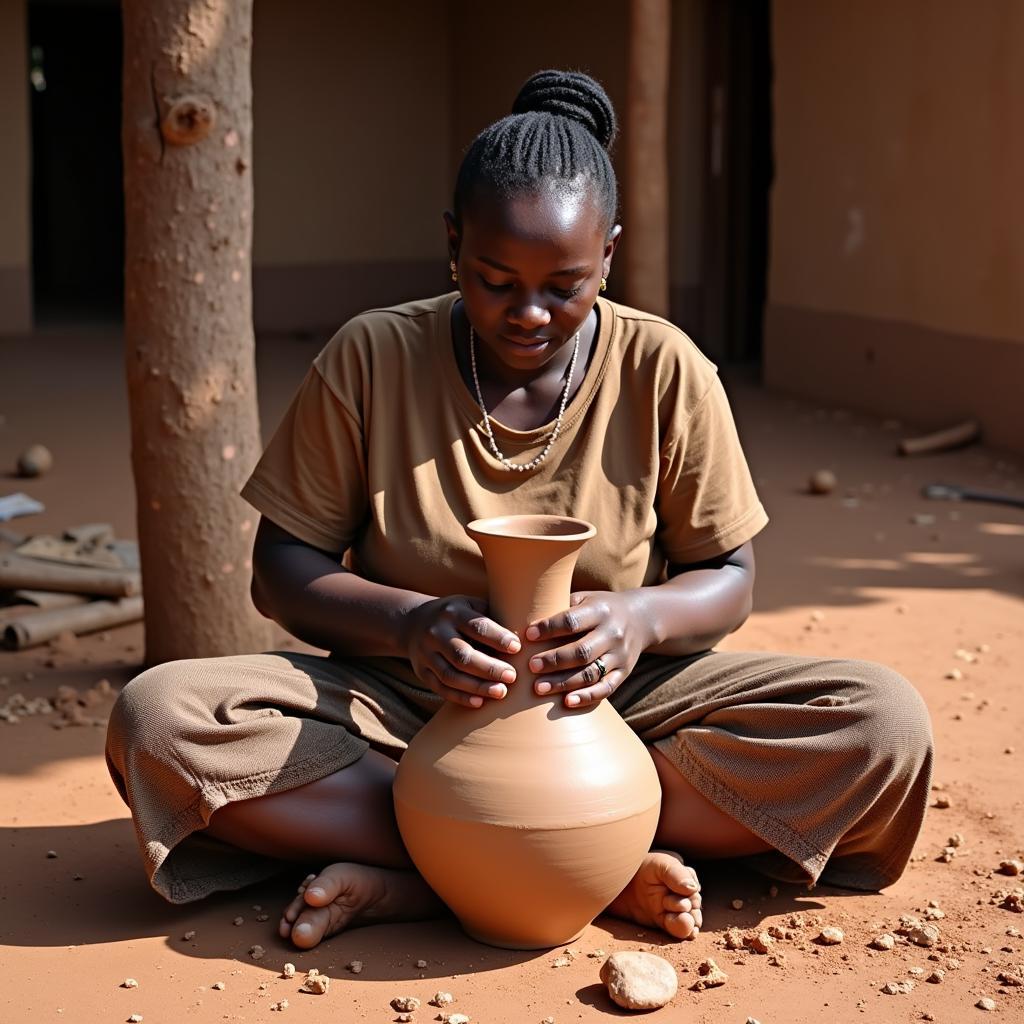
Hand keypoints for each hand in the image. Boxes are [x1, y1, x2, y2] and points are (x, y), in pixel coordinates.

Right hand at [404, 596, 520, 707]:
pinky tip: (480, 702)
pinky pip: (440, 688)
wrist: (414, 622)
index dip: (498, 638)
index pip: (477, 626)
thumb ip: (493, 617)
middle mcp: (436, 632)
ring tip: (501, 692)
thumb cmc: (457, 615)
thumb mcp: (472, 605)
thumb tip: (527, 635)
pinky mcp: (421, 671)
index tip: (517, 648)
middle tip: (513, 676)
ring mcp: (425, 653)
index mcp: (453, 612)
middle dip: (489, 668)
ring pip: (450, 675)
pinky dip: (460, 697)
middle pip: (462, 654)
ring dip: (477, 686)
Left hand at [524, 591, 649, 708]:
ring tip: (538, 688)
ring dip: (563, 683)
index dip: (549, 628)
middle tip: (531, 666)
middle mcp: (613, 633)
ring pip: (591, 673)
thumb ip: (560, 605)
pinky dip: (587, 697)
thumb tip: (523, 617)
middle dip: (554, 660)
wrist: (641, 617)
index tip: (528, 635)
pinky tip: (566, 702)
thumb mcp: (585, 598)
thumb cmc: (600, 607)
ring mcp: (620, 655)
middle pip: (581, 651)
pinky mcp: (624, 672)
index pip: (572, 621)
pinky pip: (606, 688)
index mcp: (600, 610)